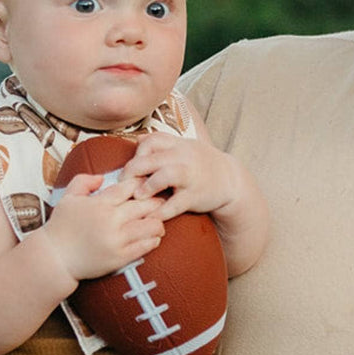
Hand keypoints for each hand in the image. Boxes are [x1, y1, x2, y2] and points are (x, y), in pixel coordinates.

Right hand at [45, 173, 165, 280]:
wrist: (54, 258)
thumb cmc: (60, 228)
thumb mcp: (68, 198)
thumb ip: (83, 181)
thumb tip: (102, 178)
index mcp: (99, 203)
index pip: (129, 188)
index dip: (142, 184)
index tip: (147, 185)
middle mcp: (110, 220)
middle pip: (145, 205)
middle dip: (156, 202)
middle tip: (161, 202)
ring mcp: (116, 239)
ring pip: (150, 226)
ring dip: (158, 222)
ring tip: (158, 222)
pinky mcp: (120, 257)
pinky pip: (145, 246)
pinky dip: (153, 240)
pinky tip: (153, 237)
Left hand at [121, 135, 243, 221]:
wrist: (229, 179)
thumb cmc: (201, 164)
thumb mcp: (185, 147)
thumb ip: (162, 144)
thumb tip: (137, 139)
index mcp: (178, 145)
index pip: (151, 141)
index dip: (137, 153)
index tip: (132, 166)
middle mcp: (184, 157)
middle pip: (152, 158)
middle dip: (133, 171)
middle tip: (123, 183)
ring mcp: (190, 176)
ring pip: (165, 176)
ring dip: (148, 187)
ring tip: (138, 196)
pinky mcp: (195, 196)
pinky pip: (176, 204)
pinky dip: (162, 211)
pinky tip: (152, 215)